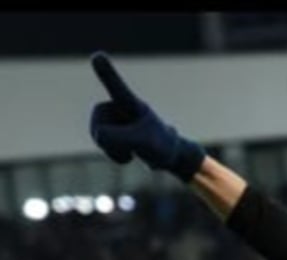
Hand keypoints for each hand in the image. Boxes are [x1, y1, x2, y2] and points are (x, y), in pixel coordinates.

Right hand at [89, 51, 204, 180]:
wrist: (169, 155)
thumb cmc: (161, 145)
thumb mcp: (144, 143)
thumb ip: (120, 137)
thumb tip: (99, 134)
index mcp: (132, 104)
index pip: (118, 88)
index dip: (107, 73)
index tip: (98, 57)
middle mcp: (119, 105)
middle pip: (99, 123)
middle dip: (112, 141)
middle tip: (132, 148)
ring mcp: (114, 115)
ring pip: (97, 134)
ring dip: (113, 149)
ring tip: (132, 150)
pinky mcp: (111, 126)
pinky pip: (100, 141)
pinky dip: (112, 153)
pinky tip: (127, 154)